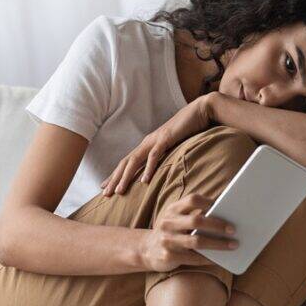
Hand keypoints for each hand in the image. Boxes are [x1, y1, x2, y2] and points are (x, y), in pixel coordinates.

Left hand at [100, 92, 217, 195]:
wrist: (199, 111)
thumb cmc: (187, 130)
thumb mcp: (173, 146)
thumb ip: (164, 156)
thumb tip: (160, 170)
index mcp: (147, 145)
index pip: (127, 162)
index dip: (115, 175)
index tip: (105, 187)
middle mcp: (147, 143)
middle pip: (126, 163)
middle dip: (115, 179)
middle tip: (105, 194)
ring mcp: (155, 140)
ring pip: (135, 160)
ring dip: (126, 176)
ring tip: (119, 191)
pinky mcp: (166, 139)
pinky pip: (154, 155)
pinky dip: (148, 168)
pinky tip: (144, 181)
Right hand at [139, 193, 237, 272]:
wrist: (145, 250)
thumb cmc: (170, 232)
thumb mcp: (176, 219)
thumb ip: (193, 215)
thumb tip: (225, 216)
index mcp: (172, 210)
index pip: (192, 200)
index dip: (210, 202)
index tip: (226, 207)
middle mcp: (168, 223)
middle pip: (197, 221)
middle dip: (218, 225)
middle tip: (233, 229)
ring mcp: (167, 240)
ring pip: (197, 241)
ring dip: (218, 244)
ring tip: (233, 245)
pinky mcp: (168, 256)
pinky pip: (193, 258)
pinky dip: (209, 258)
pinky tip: (220, 259)